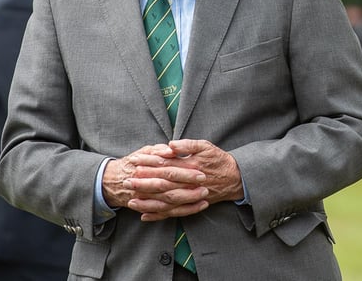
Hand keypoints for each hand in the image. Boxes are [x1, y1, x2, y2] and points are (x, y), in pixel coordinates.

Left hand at [102, 140, 240, 220]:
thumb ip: (188, 145)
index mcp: (190, 166)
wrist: (234, 178)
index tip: (134, 161)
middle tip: (126, 181)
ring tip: (131, 202)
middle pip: (162, 184)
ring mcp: (189, 196)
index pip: (165, 165)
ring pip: (165, 202)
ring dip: (147, 202)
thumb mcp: (206, 146)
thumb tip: (170, 144)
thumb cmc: (218, 160)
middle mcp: (188, 183)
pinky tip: (144, 216)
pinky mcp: (191, 205)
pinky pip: (173, 213)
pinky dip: (158, 215)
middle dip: (143, 184)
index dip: (148, 163)